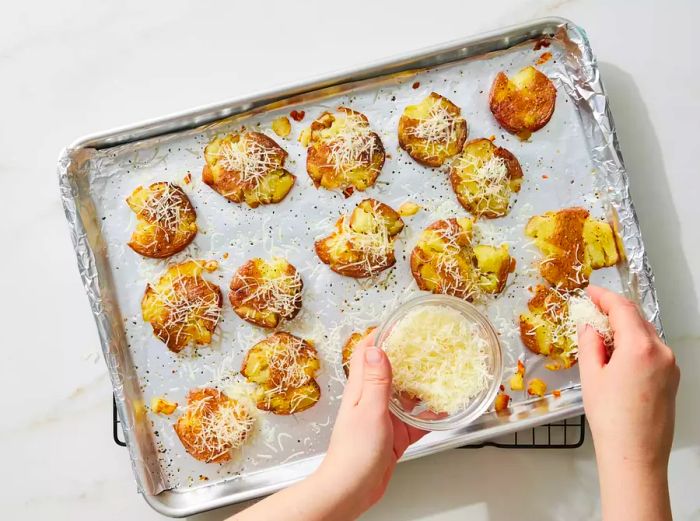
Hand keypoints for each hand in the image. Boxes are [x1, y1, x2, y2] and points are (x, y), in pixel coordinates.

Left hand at [232, 332, 424, 520]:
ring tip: (440, 375)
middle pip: (389, 370)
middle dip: (407, 357)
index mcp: (360, 388)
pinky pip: (415, 420)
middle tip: (428, 347)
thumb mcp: (369, 411)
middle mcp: (370, 399)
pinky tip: (443, 413)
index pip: (366, 352)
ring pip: (405, 394)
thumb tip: (379, 348)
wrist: (351, 489)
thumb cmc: (354, 453)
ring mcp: (383, 417)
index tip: (399, 324)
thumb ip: (376, 381)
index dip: (380, 335)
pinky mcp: (394, 435)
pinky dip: (428, 415)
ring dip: (421, 386)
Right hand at [578, 285, 679, 520]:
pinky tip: (617, 356)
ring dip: (625, 329)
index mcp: (640, 347)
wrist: (635, 455)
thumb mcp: (591, 376)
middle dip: (614, 312)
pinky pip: (653, 351)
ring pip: (646, 335)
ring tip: (600, 338)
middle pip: (637, 319)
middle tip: (592, 311)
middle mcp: (661, 352)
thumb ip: (590, 344)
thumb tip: (590, 328)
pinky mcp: (672, 379)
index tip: (591, 291)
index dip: (604, 296)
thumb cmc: (612, 420)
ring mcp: (671, 366)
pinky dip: (634, 345)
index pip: (622, 308)